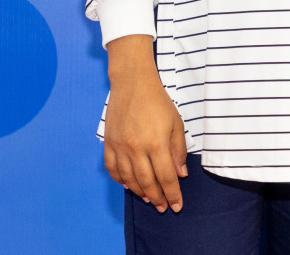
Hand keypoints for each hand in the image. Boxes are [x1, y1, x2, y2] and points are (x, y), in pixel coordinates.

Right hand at [104, 35, 188, 212]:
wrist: (132, 83)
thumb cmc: (158, 102)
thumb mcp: (176, 123)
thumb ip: (178, 150)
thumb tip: (180, 174)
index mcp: (156, 144)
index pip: (166, 177)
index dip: (172, 194)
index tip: (177, 206)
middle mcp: (136, 149)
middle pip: (147, 182)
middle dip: (157, 198)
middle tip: (164, 208)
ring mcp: (120, 147)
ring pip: (129, 179)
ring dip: (140, 192)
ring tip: (149, 199)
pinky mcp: (109, 143)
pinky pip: (112, 169)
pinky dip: (120, 180)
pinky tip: (129, 185)